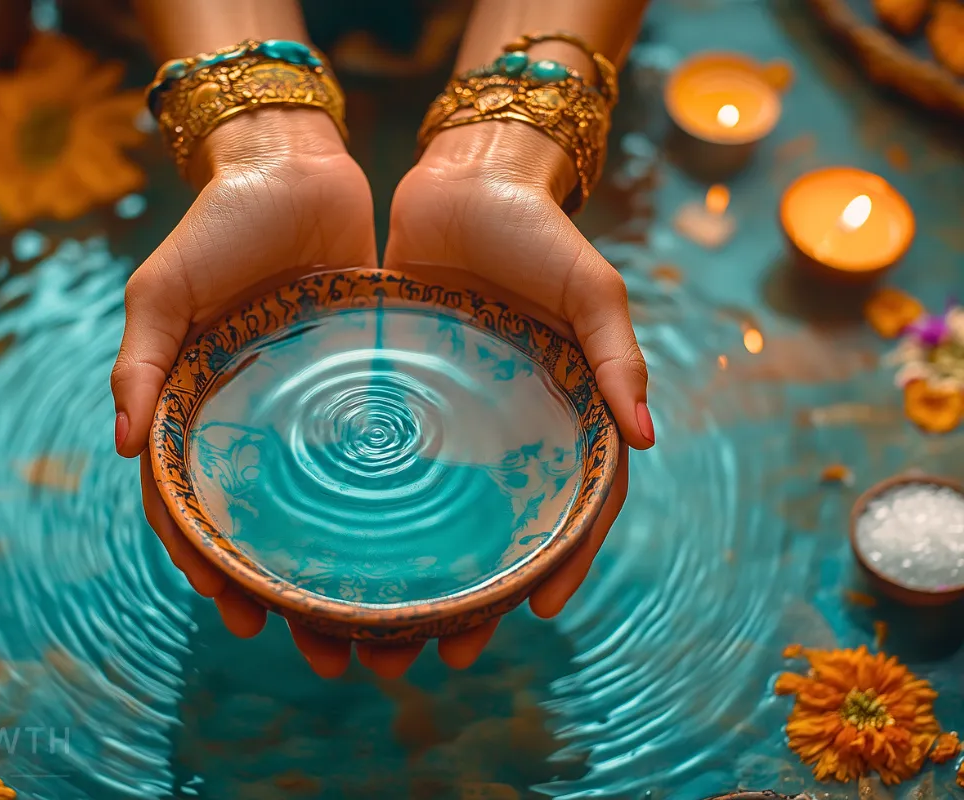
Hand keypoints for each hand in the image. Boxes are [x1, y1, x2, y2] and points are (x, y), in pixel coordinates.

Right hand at [112, 109, 377, 676]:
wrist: (295, 166)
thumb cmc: (217, 227)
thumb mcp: (162, 288)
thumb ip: (140, 360)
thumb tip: (123, 447)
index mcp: (199, 416)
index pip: (197, 515)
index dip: (215, 570)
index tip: (247, 616)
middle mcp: (256, 429)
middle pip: (275, 536)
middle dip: (302, 604)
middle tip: (338, 659)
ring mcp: (313, 417)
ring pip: (335, 517)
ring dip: (361, 582)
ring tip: (400, 637)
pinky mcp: (367, 391)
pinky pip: (385, 466)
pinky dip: (402, 515)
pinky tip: (438, 555)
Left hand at [381, 121, 652, 666]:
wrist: (463, 177)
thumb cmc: (537, 229)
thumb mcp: (590, 282)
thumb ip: (616, 351)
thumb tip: (646, 437)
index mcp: (563, 413)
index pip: (574, 505)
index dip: (562, 562)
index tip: (535, 611)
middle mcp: (508, 430)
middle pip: (492, 533)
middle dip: (467, 602)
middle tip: (430, 657)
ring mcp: (452, 421)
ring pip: (431, 518)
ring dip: (403, 581)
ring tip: (363, 638)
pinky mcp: (398, 400)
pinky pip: (381, 472)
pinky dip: (362, 519)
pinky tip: (323, 557)